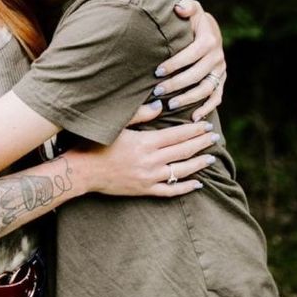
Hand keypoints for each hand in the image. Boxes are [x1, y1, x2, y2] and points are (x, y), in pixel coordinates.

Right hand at [74, 116, 216, 197]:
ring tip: (210, 157)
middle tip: (215, 137)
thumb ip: (140, 114)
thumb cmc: (95, 144)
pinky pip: (170, 190)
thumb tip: (160, 106)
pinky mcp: (144, 190)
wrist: (81, 171)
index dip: (194, 130)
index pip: (178, 135)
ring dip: (198, 164)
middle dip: (201, 143)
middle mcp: (150, 161)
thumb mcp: (116, 125)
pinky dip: (185, 187)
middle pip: (183, 151)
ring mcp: (148, 177)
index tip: (207, 125)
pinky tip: (197, 183)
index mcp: (145, 142)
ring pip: (181, 171)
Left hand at [155, 0, 226, 120]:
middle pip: (197, 74)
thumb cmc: (192, 21)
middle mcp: (218, 56)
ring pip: (206, 89)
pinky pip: (217, 97)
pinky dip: (206, 108)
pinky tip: (193, 117)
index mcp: (209, 40)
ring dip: (188, 99)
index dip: (175, 63)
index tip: (157, 72)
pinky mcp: (221, 80)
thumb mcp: (191, 9)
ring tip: (170, 105)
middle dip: (176, 84)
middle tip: (157, 91)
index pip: (192, 54)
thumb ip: (186, 7)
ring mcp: (220, 70)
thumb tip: (179, 8)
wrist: (208, 30)